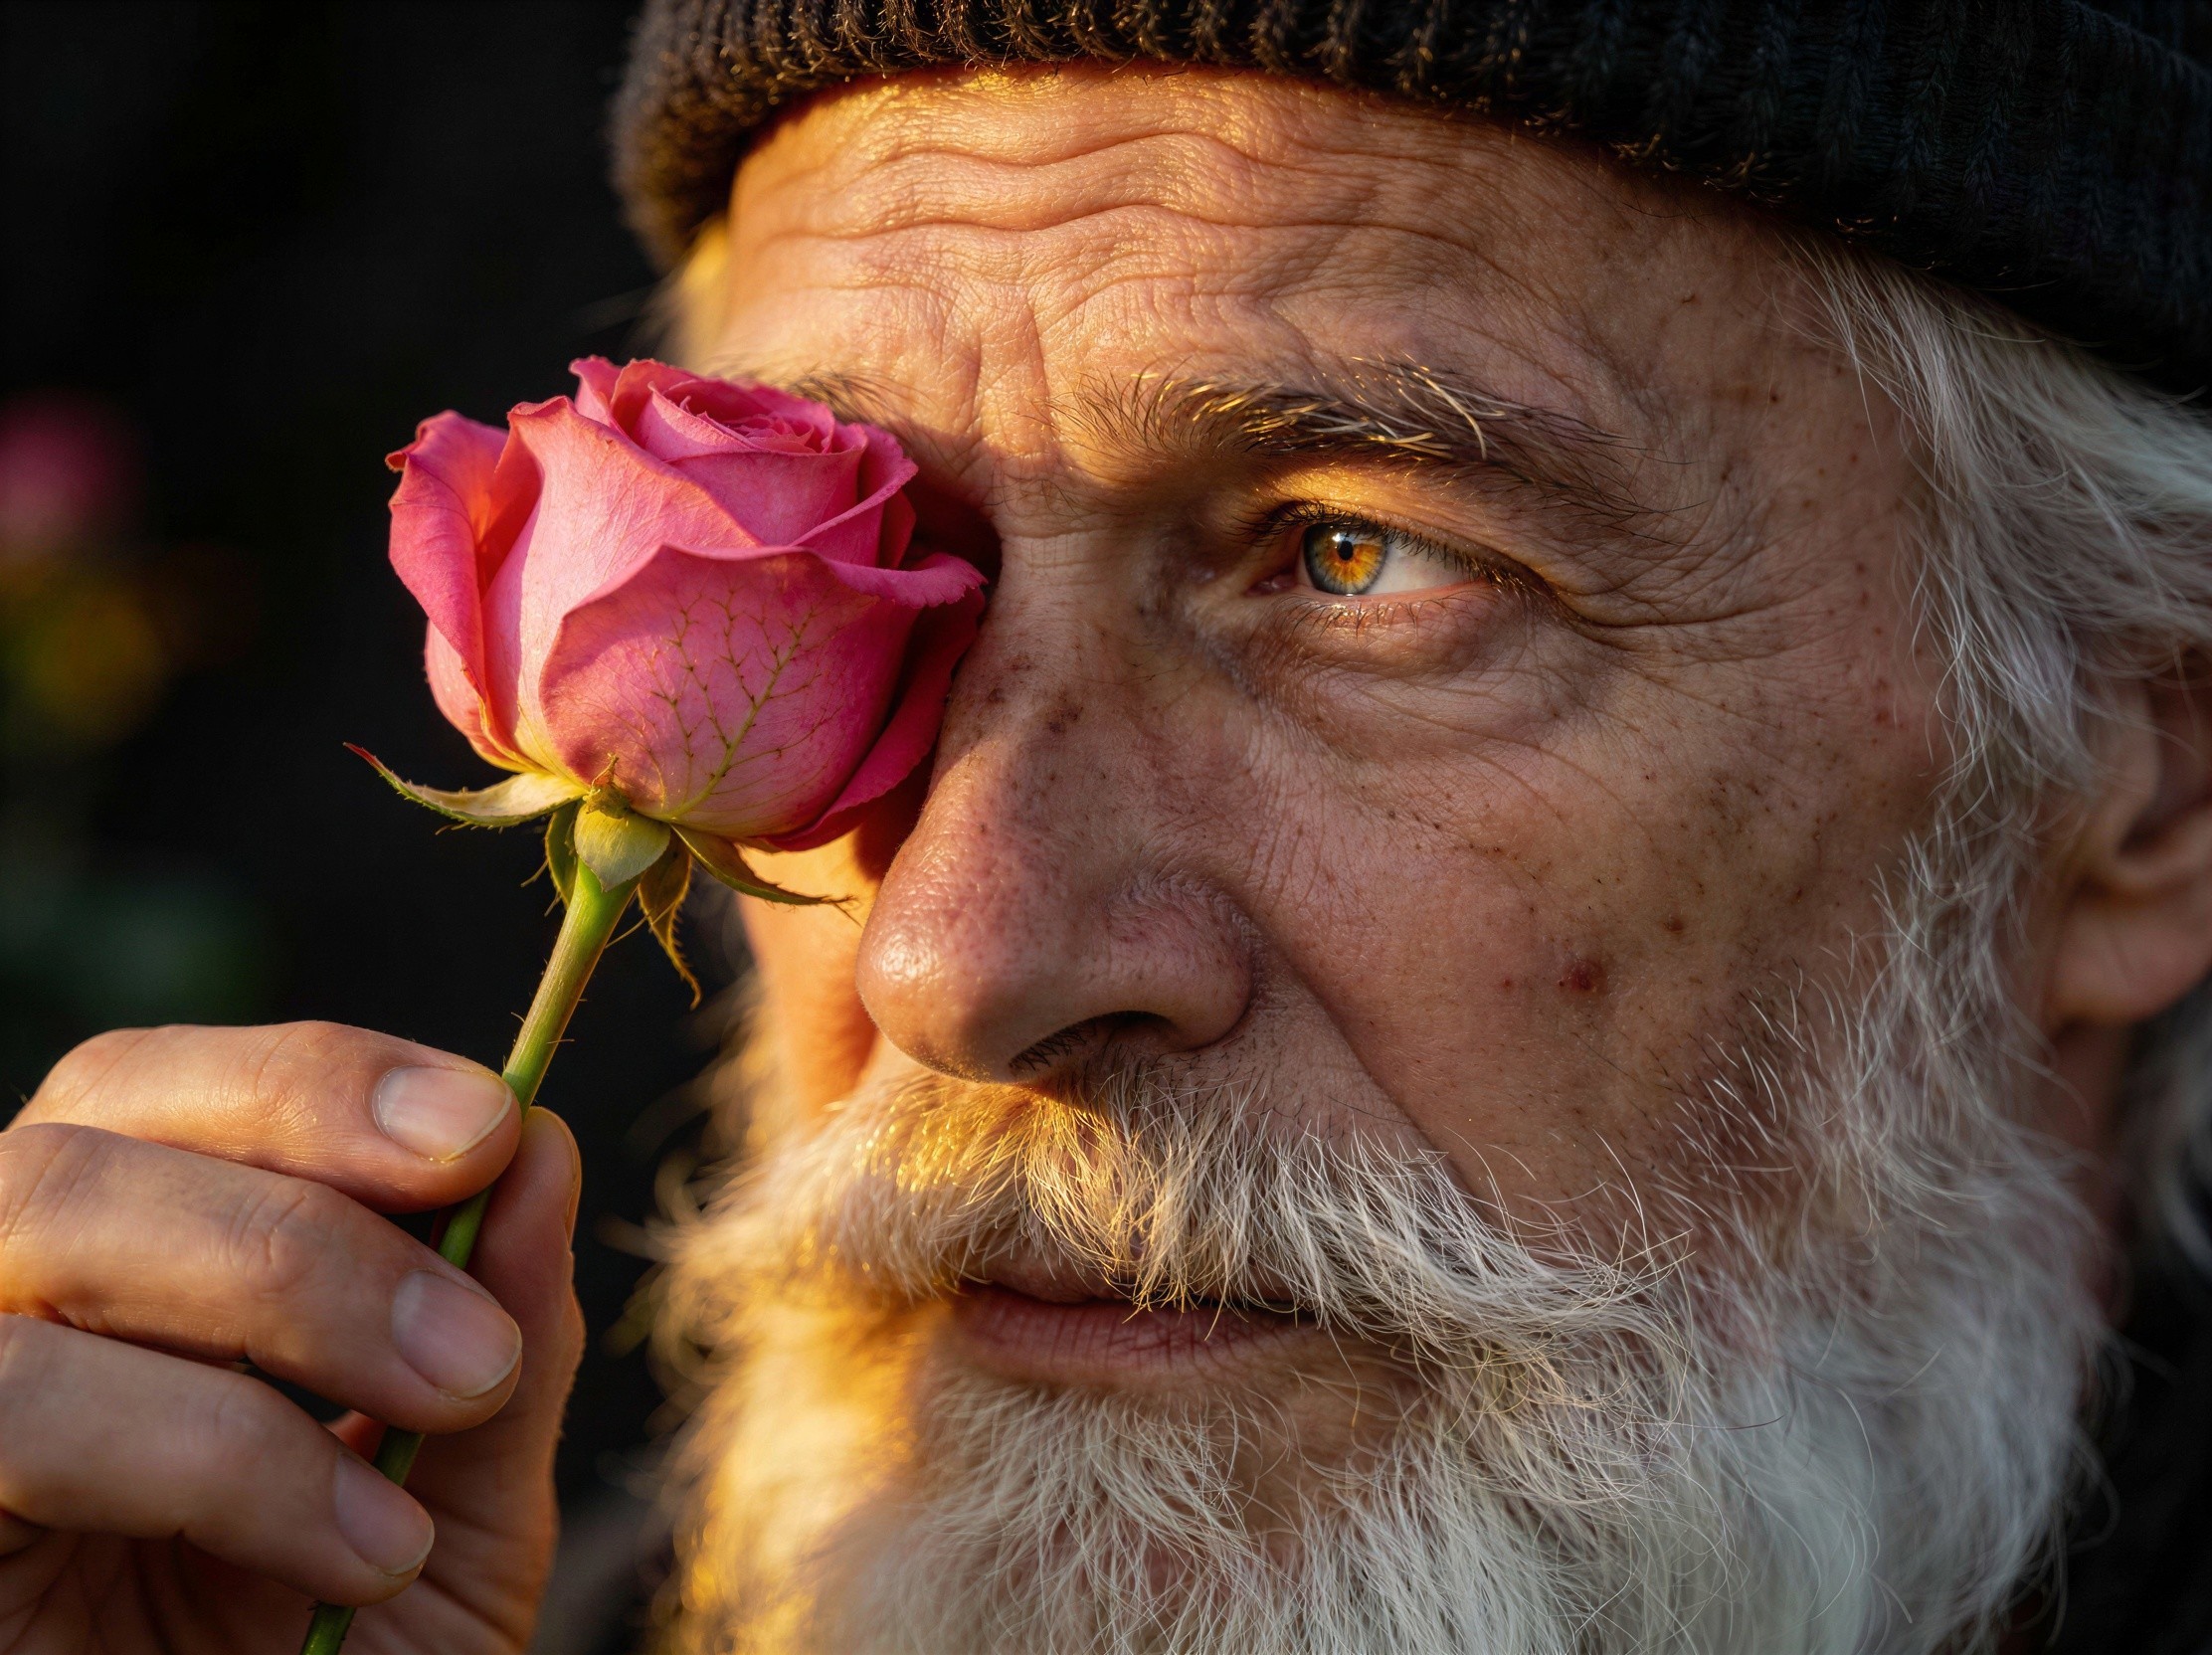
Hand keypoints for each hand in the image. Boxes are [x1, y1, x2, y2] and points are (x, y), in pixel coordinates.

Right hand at [0, 1022, 584, 1653]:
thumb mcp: (460, 1513)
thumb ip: (503, 1332)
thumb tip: (543, 1141)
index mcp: (128, 1283)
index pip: (166, 1091)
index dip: (319, 1079)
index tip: (491, 1127)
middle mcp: (5, 1318)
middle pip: (85, 1126)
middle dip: (315, 1195)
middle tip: (479, 1331)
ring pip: (35, 1219)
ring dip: (283, 1295)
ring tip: (446, 1421)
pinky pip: (7, 1404)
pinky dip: (207, 1449)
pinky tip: (350, 1549)